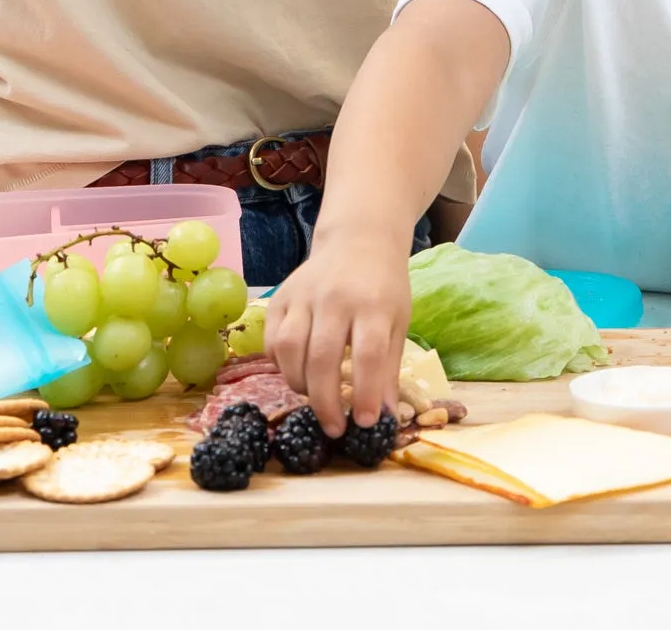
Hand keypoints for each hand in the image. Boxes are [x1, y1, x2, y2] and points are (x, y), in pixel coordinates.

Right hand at [265, 224, 413, 437]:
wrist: (359, 241)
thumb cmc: (383, 287)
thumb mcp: (397, 322)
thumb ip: (388, 369)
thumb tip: (385, 419)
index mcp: (373, 304)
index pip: (368, 354)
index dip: (365, 393)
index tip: (366, 423)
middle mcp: (335, 298)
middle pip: (323, 356)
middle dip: (326, 402)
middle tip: (334, 429)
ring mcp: (304, 295)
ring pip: (290, 349)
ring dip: (300, 384)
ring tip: (315, 399)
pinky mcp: (281, 296)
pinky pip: (272, 340)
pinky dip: (281, 365)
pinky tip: (297, 373)